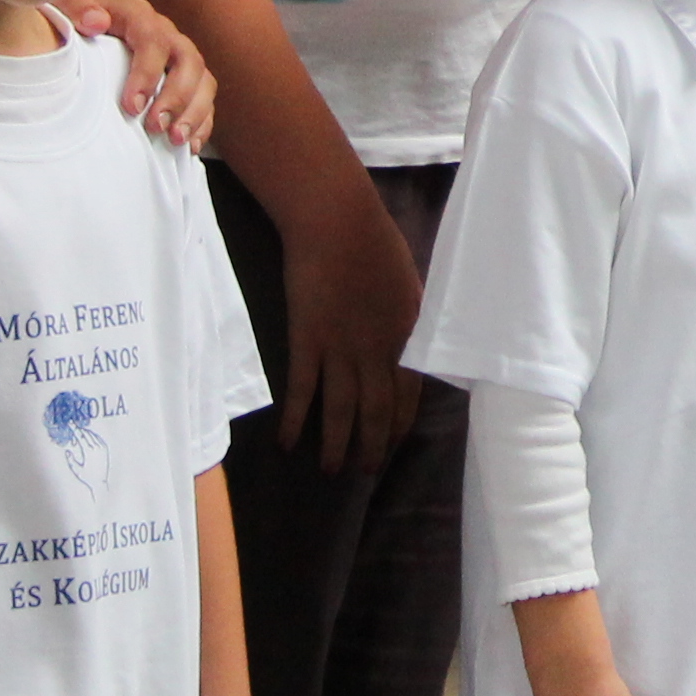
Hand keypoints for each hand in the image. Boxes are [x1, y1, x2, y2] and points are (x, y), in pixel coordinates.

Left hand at [64, 0, 215, 149]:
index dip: (147, 74)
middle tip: (157, 127)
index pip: (153, 40)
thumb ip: (76, 9)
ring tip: (176, 139)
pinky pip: (205, 100)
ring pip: (203, 81)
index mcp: (138, 17)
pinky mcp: (185, 81)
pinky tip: (190, 146)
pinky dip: (202, 123)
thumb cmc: (72, 24)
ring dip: (194, 112)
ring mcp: (178, 59)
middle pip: (189, 61)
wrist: (82, 28)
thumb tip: (95, 22)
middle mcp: (166, 35)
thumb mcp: (66, 8)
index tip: (131, 107)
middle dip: (177, 97)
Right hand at [273, 191, 425, 477]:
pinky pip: (302, 390)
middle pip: (377, 410)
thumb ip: (407, 322)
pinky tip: (287, 442)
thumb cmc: (375, 244)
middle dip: (371, 446)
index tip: (391, 447)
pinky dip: (294, 419)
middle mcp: (379, 349)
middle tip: (364, 473)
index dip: (398, 426)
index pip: (408, 395)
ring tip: (331, 470)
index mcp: (408, 335)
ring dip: (336, 445)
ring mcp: (342, 347)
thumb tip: (408, 348)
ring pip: (341, 410)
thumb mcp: (408, 286)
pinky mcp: (307, 340)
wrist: (338, 222)